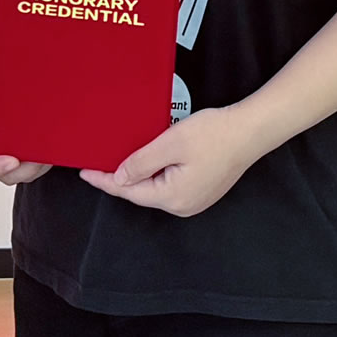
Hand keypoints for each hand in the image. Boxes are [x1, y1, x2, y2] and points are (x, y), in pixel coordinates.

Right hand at [0, 70, 49, 185]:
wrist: (23, 68)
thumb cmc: (0, 76)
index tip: (11, 161)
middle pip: (3, 174)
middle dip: (21, 170)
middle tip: (36, 157)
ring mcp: (13, 149)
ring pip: (24, 173)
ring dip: (36, 165)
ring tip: (45, 147)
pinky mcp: (32, 149)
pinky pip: (39, 165)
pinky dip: (46, 159)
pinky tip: (52, 143)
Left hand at [83, 105, 266, 220]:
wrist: (250, 130)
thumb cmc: (215, 134)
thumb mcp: (170, 143)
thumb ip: (140, 163)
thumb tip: (119, 179)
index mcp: (173, 197)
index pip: (129, 191)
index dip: (105, 181)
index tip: (85, 172)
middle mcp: (184, 205)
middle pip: (142, 192)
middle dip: (121, 178)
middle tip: (99, 162)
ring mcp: (195, 200)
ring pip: (156, 188)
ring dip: (139, 174)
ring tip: (120, 159)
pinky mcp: (203, 190)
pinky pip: (170, 184)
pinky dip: (156, 173)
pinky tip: (149, 160)